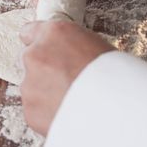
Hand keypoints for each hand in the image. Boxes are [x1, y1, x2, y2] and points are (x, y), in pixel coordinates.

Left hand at [19, 21, 114, 135]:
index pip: (30, 31)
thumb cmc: (117, 77)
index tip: (46, 51)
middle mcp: (35, 55)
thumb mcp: (97, 48)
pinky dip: (48, 114)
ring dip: (46, 94)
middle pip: (31, 61)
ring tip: (73, 102)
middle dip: (44, 71)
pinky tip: (69, 115)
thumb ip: (72, 48)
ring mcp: (29, 84)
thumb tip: (67, 56)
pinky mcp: (30, 111)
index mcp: (54, 33)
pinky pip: (36, 110)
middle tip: (67, 82)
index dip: (41, 44)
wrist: (117, 111)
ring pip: (33, 88)